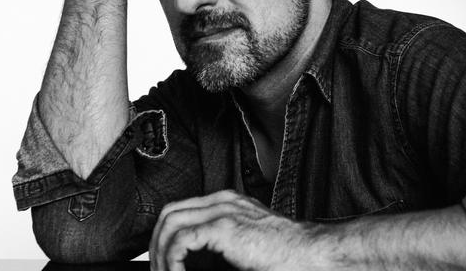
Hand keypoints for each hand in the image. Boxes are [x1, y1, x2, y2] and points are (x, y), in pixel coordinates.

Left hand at [149, 190, 327, 270]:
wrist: (309, 251)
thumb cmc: (284, 252)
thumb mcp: (246, 242)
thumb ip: (221, 245)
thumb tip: (195, 262)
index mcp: (227, 202)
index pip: (182, 210)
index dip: (165, 236)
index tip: (163, 261)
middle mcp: (223, 201)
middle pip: (170, 213)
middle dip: (156, 243)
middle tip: (159, 269)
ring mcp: (223, 211)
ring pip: (171, 223)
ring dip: (161, 253)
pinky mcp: (225, 226)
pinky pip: (182, 239)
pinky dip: (173, 259)